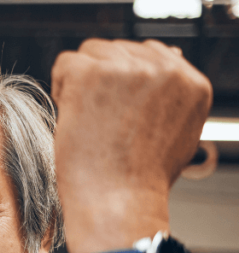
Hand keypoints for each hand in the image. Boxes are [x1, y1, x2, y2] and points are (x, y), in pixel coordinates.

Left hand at [51, 39, 210, 211]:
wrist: (118, 202)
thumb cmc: (140, 178)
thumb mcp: (176, 132)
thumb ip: (173, 94)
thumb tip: (172, 55)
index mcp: (191, 81)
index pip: (149, 56)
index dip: (123, 85)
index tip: (119, 115)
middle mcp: (166, 69)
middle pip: (118, 50)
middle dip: (102, 81)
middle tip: (101, 122)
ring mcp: (129, 69)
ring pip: (90, 52)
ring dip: (80, 83)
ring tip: (89, 120)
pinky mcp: (94, 74)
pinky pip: (66, 63)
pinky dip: (61, 88)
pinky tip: (74, 117)